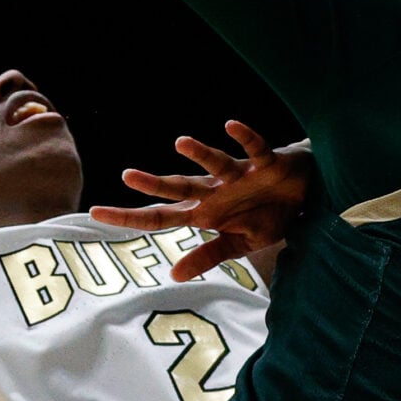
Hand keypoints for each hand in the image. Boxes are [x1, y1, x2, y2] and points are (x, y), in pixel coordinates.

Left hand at [89, 120, 312, 281]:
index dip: (129, 216)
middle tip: (126, 175)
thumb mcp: (239, 244)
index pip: (159, 217)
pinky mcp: (265, 163)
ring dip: (200, 154)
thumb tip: (174, 275)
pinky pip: (253, 148)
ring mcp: (238, 176)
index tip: (94, 212)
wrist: (305, 196)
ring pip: (214, 164)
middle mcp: (215, 191)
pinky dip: (244, 137)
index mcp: (205, 212)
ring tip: (181, 142)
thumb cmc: (267, 215)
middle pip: (179, 188)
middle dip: (155, 184)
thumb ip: (208, 256)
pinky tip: (230, 125)